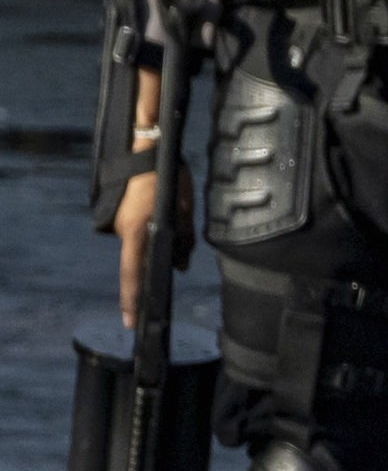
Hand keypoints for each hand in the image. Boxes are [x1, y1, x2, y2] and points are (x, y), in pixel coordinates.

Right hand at [113, 160, 188, 330]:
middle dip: (157, 268)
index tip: (131, 321)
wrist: (144, 150)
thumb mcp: (182, 208)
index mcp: (136, 230)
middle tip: (168, 272)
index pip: (133, 272)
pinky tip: (165, 221)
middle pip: (142, 261)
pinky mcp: (122, 216)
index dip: (132, 298)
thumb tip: (181, 266)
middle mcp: (123, 230)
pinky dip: (153, 235)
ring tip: (175, 226)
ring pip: (144, 246)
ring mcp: (121, 224)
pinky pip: (140, 234)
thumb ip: (183, 238)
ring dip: (159, 246)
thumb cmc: (165, 178)